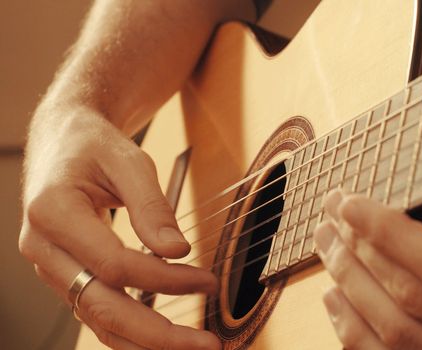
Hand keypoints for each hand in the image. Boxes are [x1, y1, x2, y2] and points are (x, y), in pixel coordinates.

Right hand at [19, 108, 220, 349]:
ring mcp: (52, 266)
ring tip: (192, 347)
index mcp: (53, 212)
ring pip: (96, 320)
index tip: (207, 280)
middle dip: (158, 334)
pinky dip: (131, 330)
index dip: (164, 279)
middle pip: (101, 307)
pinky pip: (96, 311)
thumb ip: (151, 206)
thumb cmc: (95, 146)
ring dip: (146, 342)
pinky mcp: (67, 274)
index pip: (113, 265)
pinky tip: (163, 339)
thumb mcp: (128, 161)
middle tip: (207, 344)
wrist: (64, 140)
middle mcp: (44, 248)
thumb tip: (177, 250)